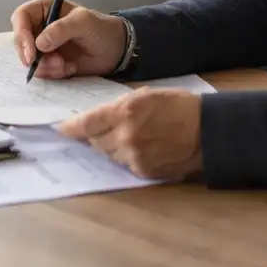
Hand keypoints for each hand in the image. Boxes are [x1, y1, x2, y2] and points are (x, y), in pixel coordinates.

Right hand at [10, 0, 126, 78]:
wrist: (116, 51)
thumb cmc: (101, 30)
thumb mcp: (84, 23)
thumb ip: (62, 28)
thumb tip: (39, 43)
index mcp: (45, 9)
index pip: (21, 17)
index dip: (21, 34)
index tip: (31, 52)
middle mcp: (40, 26)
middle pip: (21, 41)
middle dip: (35, 56)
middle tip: (55, 63)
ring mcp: (43, 46)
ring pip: (29, 59)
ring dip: (46, 67)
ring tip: (66, 66)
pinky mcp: (49, 62)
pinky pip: (41, 71)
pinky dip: (53, 73)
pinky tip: (69, 68)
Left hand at [56, 88, 202, 180]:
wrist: (206, 131)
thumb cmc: (178, 106)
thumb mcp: (145, 95)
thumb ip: (119, 107)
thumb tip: (98, 118)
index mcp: (124, 113)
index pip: (86, 124)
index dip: (70, 128)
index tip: (60, 129)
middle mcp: (125, 137)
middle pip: (95, 141)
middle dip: (95, 135)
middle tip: (103, 128)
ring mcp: (134, 157)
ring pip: (108, 154)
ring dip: (110, 146)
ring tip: (128, 135)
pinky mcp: (143, 171)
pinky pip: (124, 164)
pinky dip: (126, 156)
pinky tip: (141, 146)